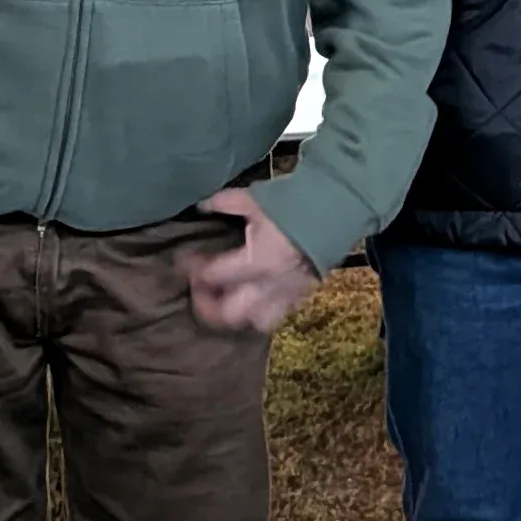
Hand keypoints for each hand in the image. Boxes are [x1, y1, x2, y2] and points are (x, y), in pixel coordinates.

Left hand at [180, 188, 319, 333]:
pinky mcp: (302, 294)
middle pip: (230, 314)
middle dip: (208, 306)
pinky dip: (260, 310)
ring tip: (226, 301)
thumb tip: (201, 206)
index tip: (183, 260)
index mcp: (256, 261)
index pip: (214, 275)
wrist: (337, 206)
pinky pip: (278, 314)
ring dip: (236, 315)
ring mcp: (288, 293)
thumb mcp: (254, 198)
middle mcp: (270, 285)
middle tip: (198, 292)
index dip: (193, 268)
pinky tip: (253, 297)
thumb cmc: (294, 202)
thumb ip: (223, 203)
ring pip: (256, 322)